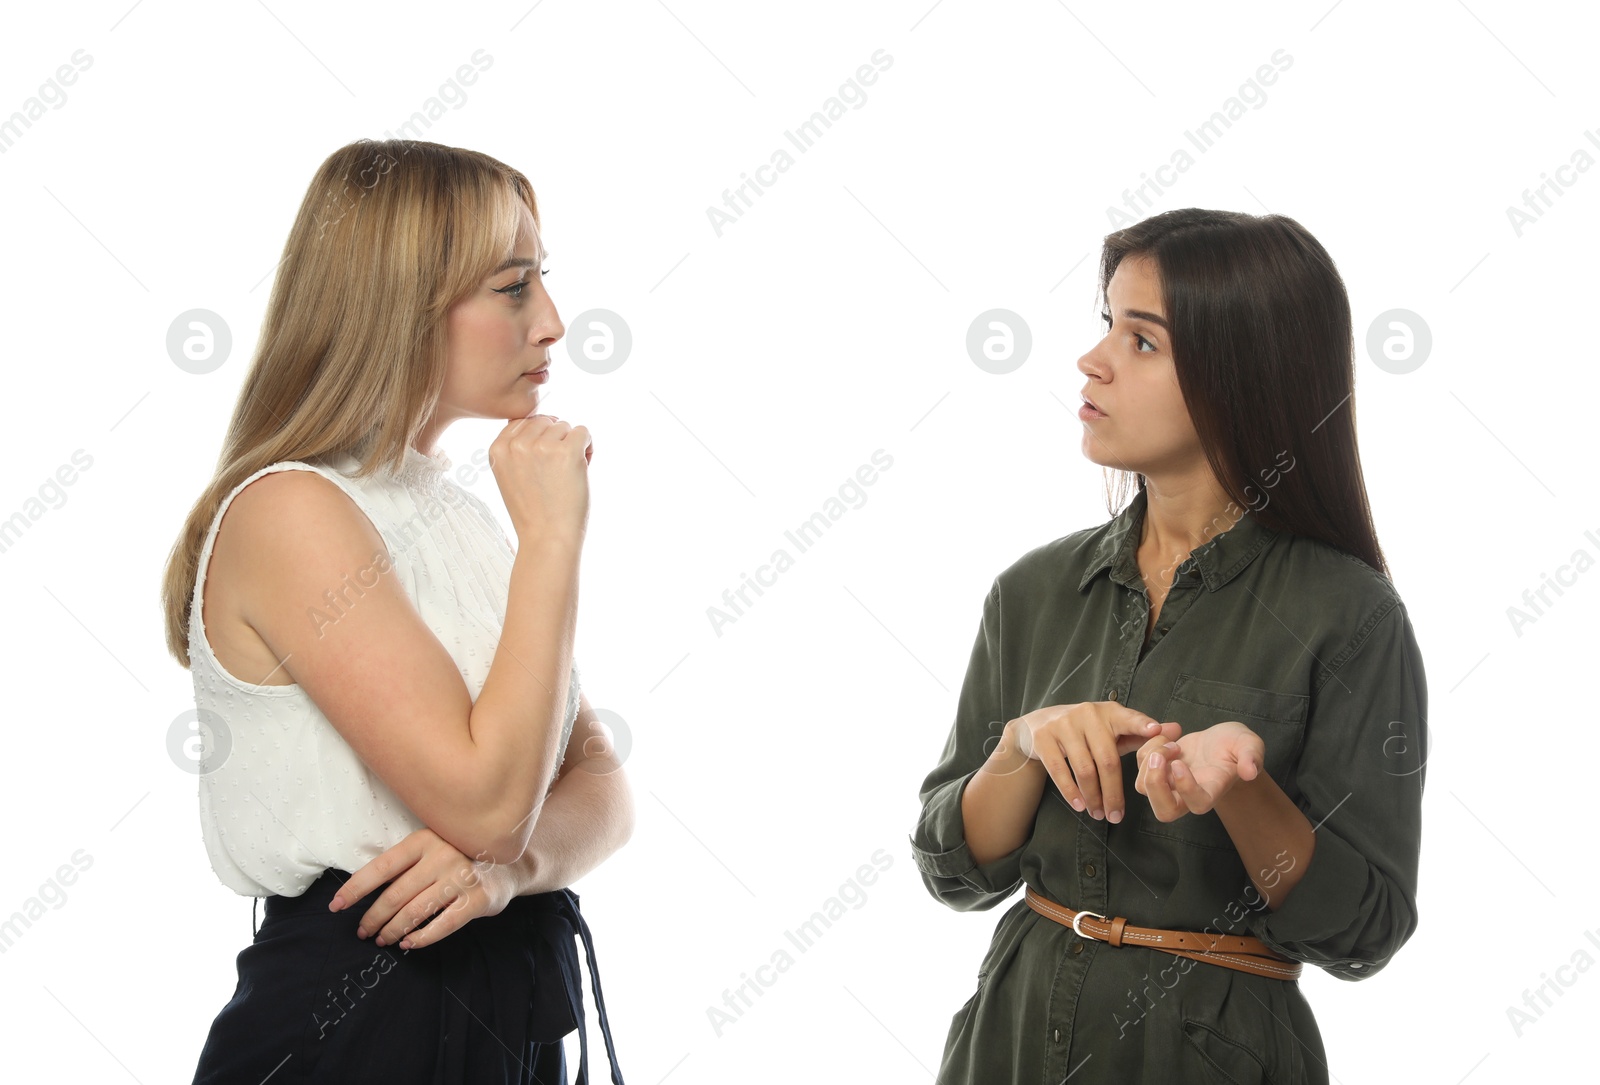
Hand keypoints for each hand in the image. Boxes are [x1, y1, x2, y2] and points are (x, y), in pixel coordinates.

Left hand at [327, 828, 515, 949]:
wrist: (509, 863)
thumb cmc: (459, 855)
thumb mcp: (432, 846)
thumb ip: (406, 862)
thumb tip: (360, 890)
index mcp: (425, 839)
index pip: (381, 867)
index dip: (356, 888)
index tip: (336, 906)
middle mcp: (442, 855)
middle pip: (395, 895)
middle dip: (373, 918)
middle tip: (363, 932)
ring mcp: (462, 878)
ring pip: (415, 912)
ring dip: (393, 930)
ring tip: (382, 939)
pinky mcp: (477, 900)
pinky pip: (442, 925)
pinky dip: (421, 938)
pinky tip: (408, 943)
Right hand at [490, 412, 592, 544]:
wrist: (547, 539)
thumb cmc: (534, 513)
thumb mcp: (510, 476)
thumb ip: (516, 449)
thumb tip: (541, 419)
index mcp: (497, 449)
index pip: (523, 422)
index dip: (539, 439)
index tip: (543, 465)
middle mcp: (516, 444)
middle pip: (545, 421)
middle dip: (556, 440)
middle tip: (557, 471)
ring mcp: (541, 446)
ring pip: (565, 426)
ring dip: (572, 445)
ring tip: (567, 473)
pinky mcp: (566, 451)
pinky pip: (583, 432)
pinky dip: (588, 448)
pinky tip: (582, 468)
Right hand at [1000, 703, 1181, 822]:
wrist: (1038, 723)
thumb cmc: (1085, 730)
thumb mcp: (1111, 727)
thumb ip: (1141, 733)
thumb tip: (1177, 730)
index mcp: (1109, 712)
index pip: (1129, 719)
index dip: (1142, 726)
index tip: (1157, 733)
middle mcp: (1087, 714)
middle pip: (1107, 759)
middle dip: (1114, 792)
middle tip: (1118, 816)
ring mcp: (1063, 725)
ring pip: (1084, 769)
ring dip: (1093, 796)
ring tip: (1099, 814)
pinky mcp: (1044, 737)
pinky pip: (1059, 770)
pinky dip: (1070, 791)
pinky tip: (1079, 805)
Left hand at [1135, 720, 1264, 818]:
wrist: (1221, 742)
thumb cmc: (1237, 746)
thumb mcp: (1250, 745)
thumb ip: (1252, 757)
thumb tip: (1251, 771)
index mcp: (1212, 791)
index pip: (1197, 804)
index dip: (1186, 787)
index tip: (1181, 762)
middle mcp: (1188, 795)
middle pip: (1164, 811)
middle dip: (1155, 784)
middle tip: (1159, 756)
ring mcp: (1170, 785)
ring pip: (1144, 786)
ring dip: (1149, 758)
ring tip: (1172, 740)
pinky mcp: (1158, 770)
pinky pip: (1141, 763)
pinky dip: (1148, 744)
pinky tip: (1169, 732)